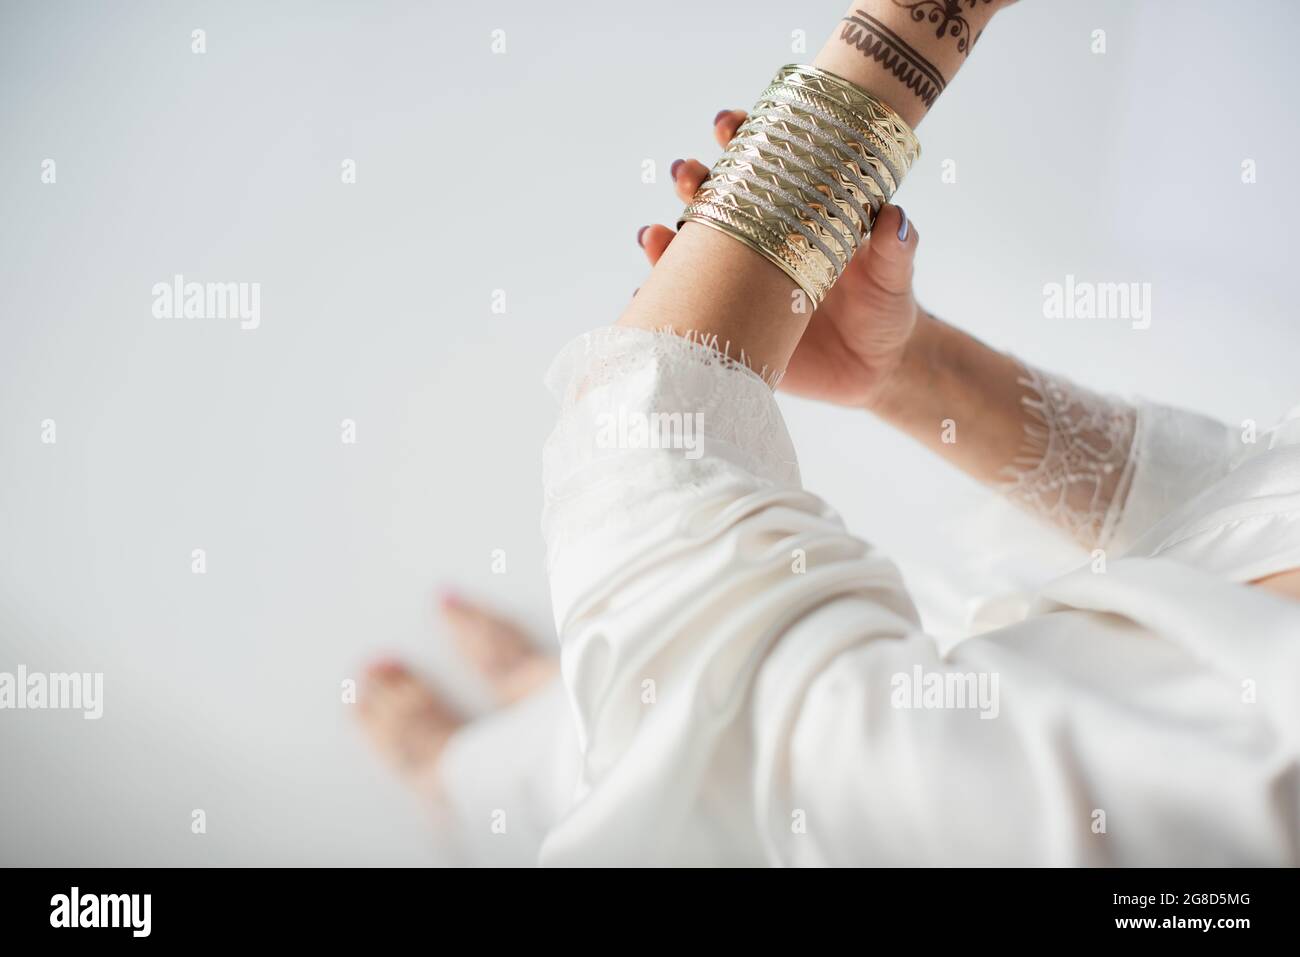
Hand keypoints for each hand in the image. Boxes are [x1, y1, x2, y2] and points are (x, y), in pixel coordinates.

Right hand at [639, 109, 921, 407]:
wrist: (875, 369)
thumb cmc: (886, 309)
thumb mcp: (894, 278)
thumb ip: (894, 250)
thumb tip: (893, 219)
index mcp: (796, 214)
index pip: (762, 165)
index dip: (741, 139)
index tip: (728, 126)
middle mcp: (758, 243)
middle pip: (713, 200)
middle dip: (692, 181)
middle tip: (687, 174)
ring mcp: (738, 284)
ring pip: (688, 252)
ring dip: (663, 240)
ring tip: (655, 237)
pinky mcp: (730, 326)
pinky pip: (686, 310)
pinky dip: (659, 303)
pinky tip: (644, 297)